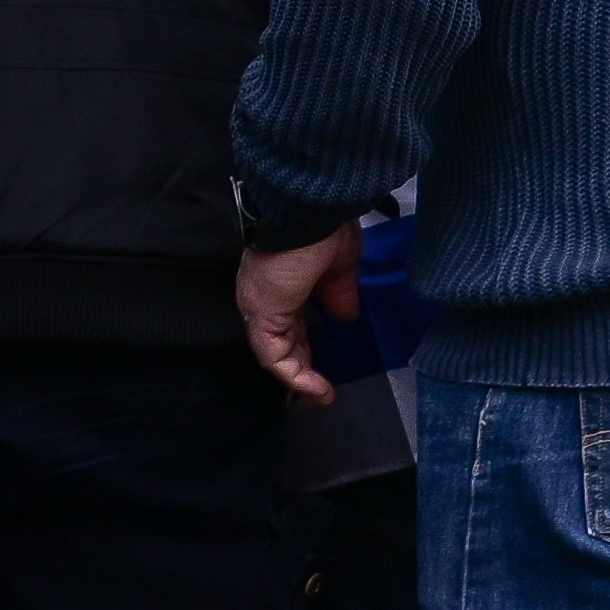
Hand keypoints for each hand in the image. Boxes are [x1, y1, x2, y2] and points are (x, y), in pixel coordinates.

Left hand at [234, 230, 362, 402]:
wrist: (309, 214)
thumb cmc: (324, 230)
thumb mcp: (340, 269)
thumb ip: (340, 294)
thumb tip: (348, 316)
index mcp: (283, 285)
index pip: (292, 325)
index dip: (309, 348)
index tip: (329, 366)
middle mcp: (267, 299)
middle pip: (282, 344)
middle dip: (304, 370)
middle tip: (323, 391)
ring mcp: (261, 308)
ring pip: (276, 354)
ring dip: (300, 379)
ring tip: (322, 396)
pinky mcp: (263, 316)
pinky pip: (274, 356)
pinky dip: (295, 376)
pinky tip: (317, 387)